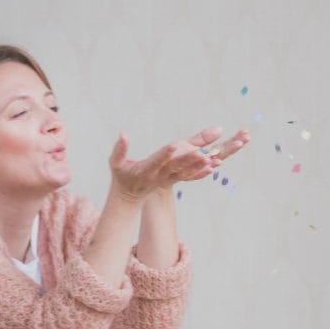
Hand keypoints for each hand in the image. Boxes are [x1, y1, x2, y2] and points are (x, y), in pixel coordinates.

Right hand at [107, 126, 249, 200]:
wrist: (130, 195)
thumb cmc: (122, 175)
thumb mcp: (115, 164)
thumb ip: (119, 150)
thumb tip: (123, 133)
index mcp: (146, 169)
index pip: (157, 160)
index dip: (166, 153)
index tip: (176, 145)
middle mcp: (159, 175)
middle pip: (176, 166)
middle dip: (189, 159)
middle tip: (202, 153)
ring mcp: (168, 179)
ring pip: (186, 172)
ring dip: (199, 166)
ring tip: (212, 158)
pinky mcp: (174, 180)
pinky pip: (190, 176)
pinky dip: (201, 172)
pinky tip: (214, 166)